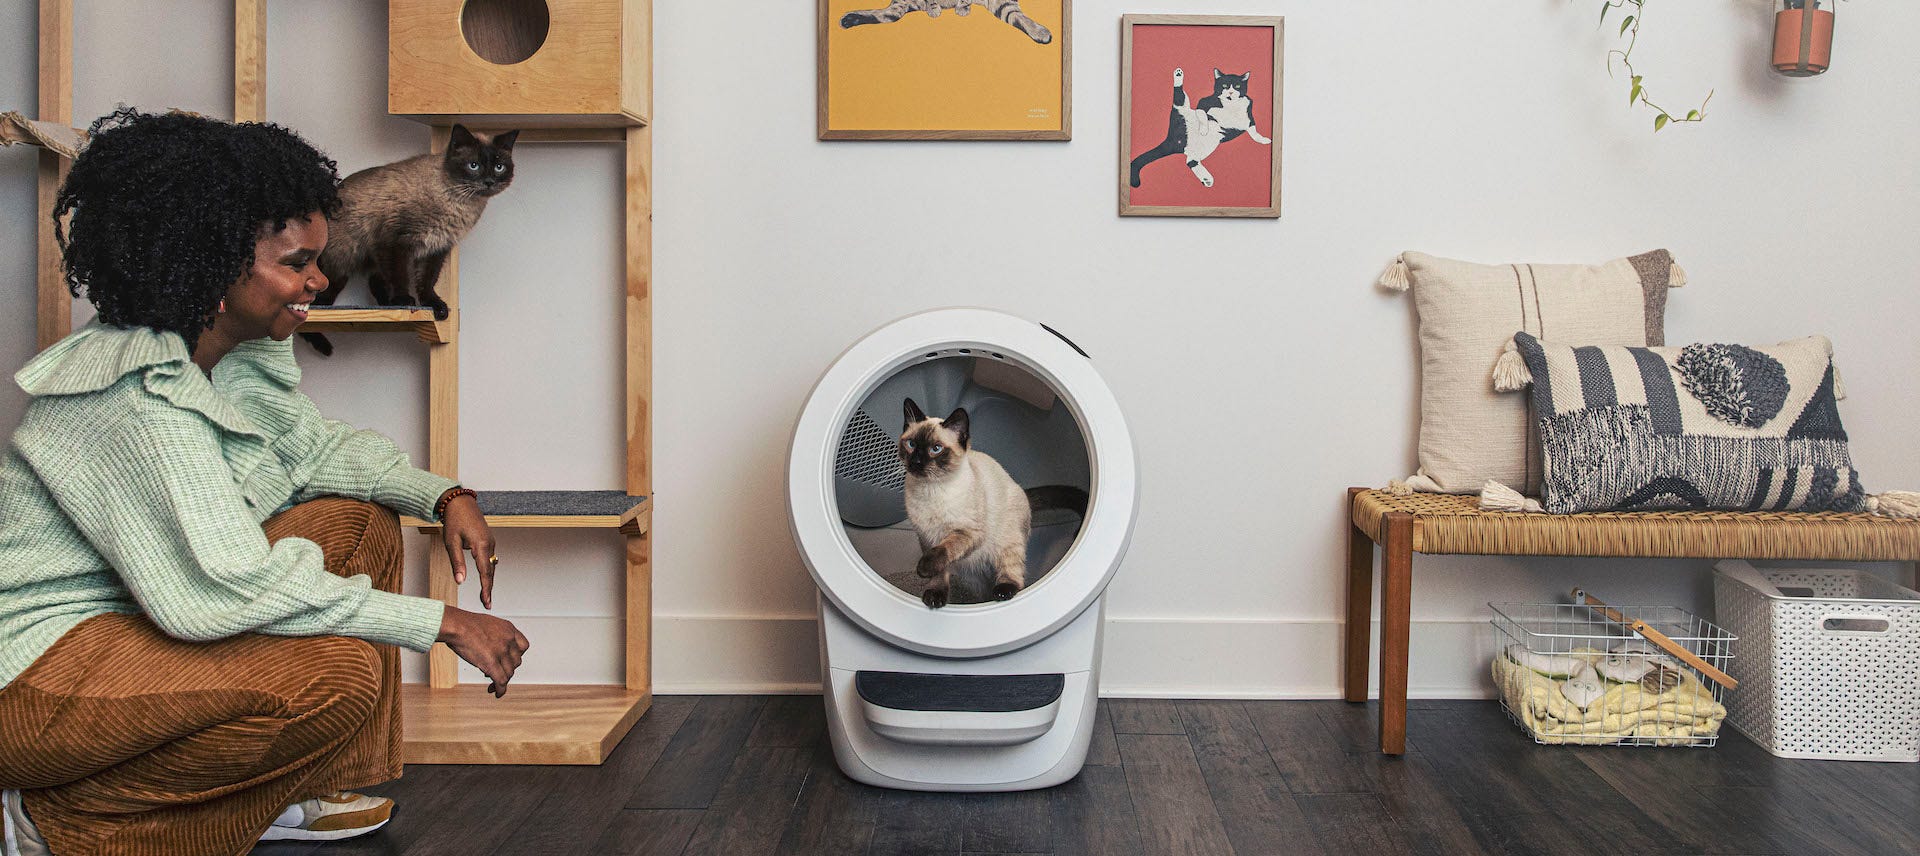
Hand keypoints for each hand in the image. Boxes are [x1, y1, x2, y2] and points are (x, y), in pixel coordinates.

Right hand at [438, 606, 529, 697]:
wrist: (456, 625)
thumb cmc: (465, 623)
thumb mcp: (489, 624)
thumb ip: (496, 636)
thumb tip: (494, 649)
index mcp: (509, 629)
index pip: (523, 646)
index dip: (516, 656)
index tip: (509, 661)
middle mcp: (508, 640)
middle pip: (516, 661)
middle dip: (507, 668)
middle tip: (497, 671)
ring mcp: (501, 652)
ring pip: (509, 672)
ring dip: (502, 680)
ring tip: (493, 684)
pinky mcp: (491, 663)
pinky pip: (501, 680)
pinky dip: (500, 689)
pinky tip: (497, 693)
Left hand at [441, 492, 499, 608]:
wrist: (459, 502)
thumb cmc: (454, 520)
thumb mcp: (451, 542)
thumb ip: (457, 563)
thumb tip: (460, 581)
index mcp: (481, 545)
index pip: (485, 572)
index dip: (486, 589)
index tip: (486, 601)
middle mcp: (489, 544)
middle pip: (491, 571)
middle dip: (489, 588)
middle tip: (487, 603)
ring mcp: (490, 542)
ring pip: (491, 565)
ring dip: (489, 579)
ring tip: (485, 595)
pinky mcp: (488, 540)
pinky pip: (490, 558)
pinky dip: (488, 570)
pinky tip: (485, 577)